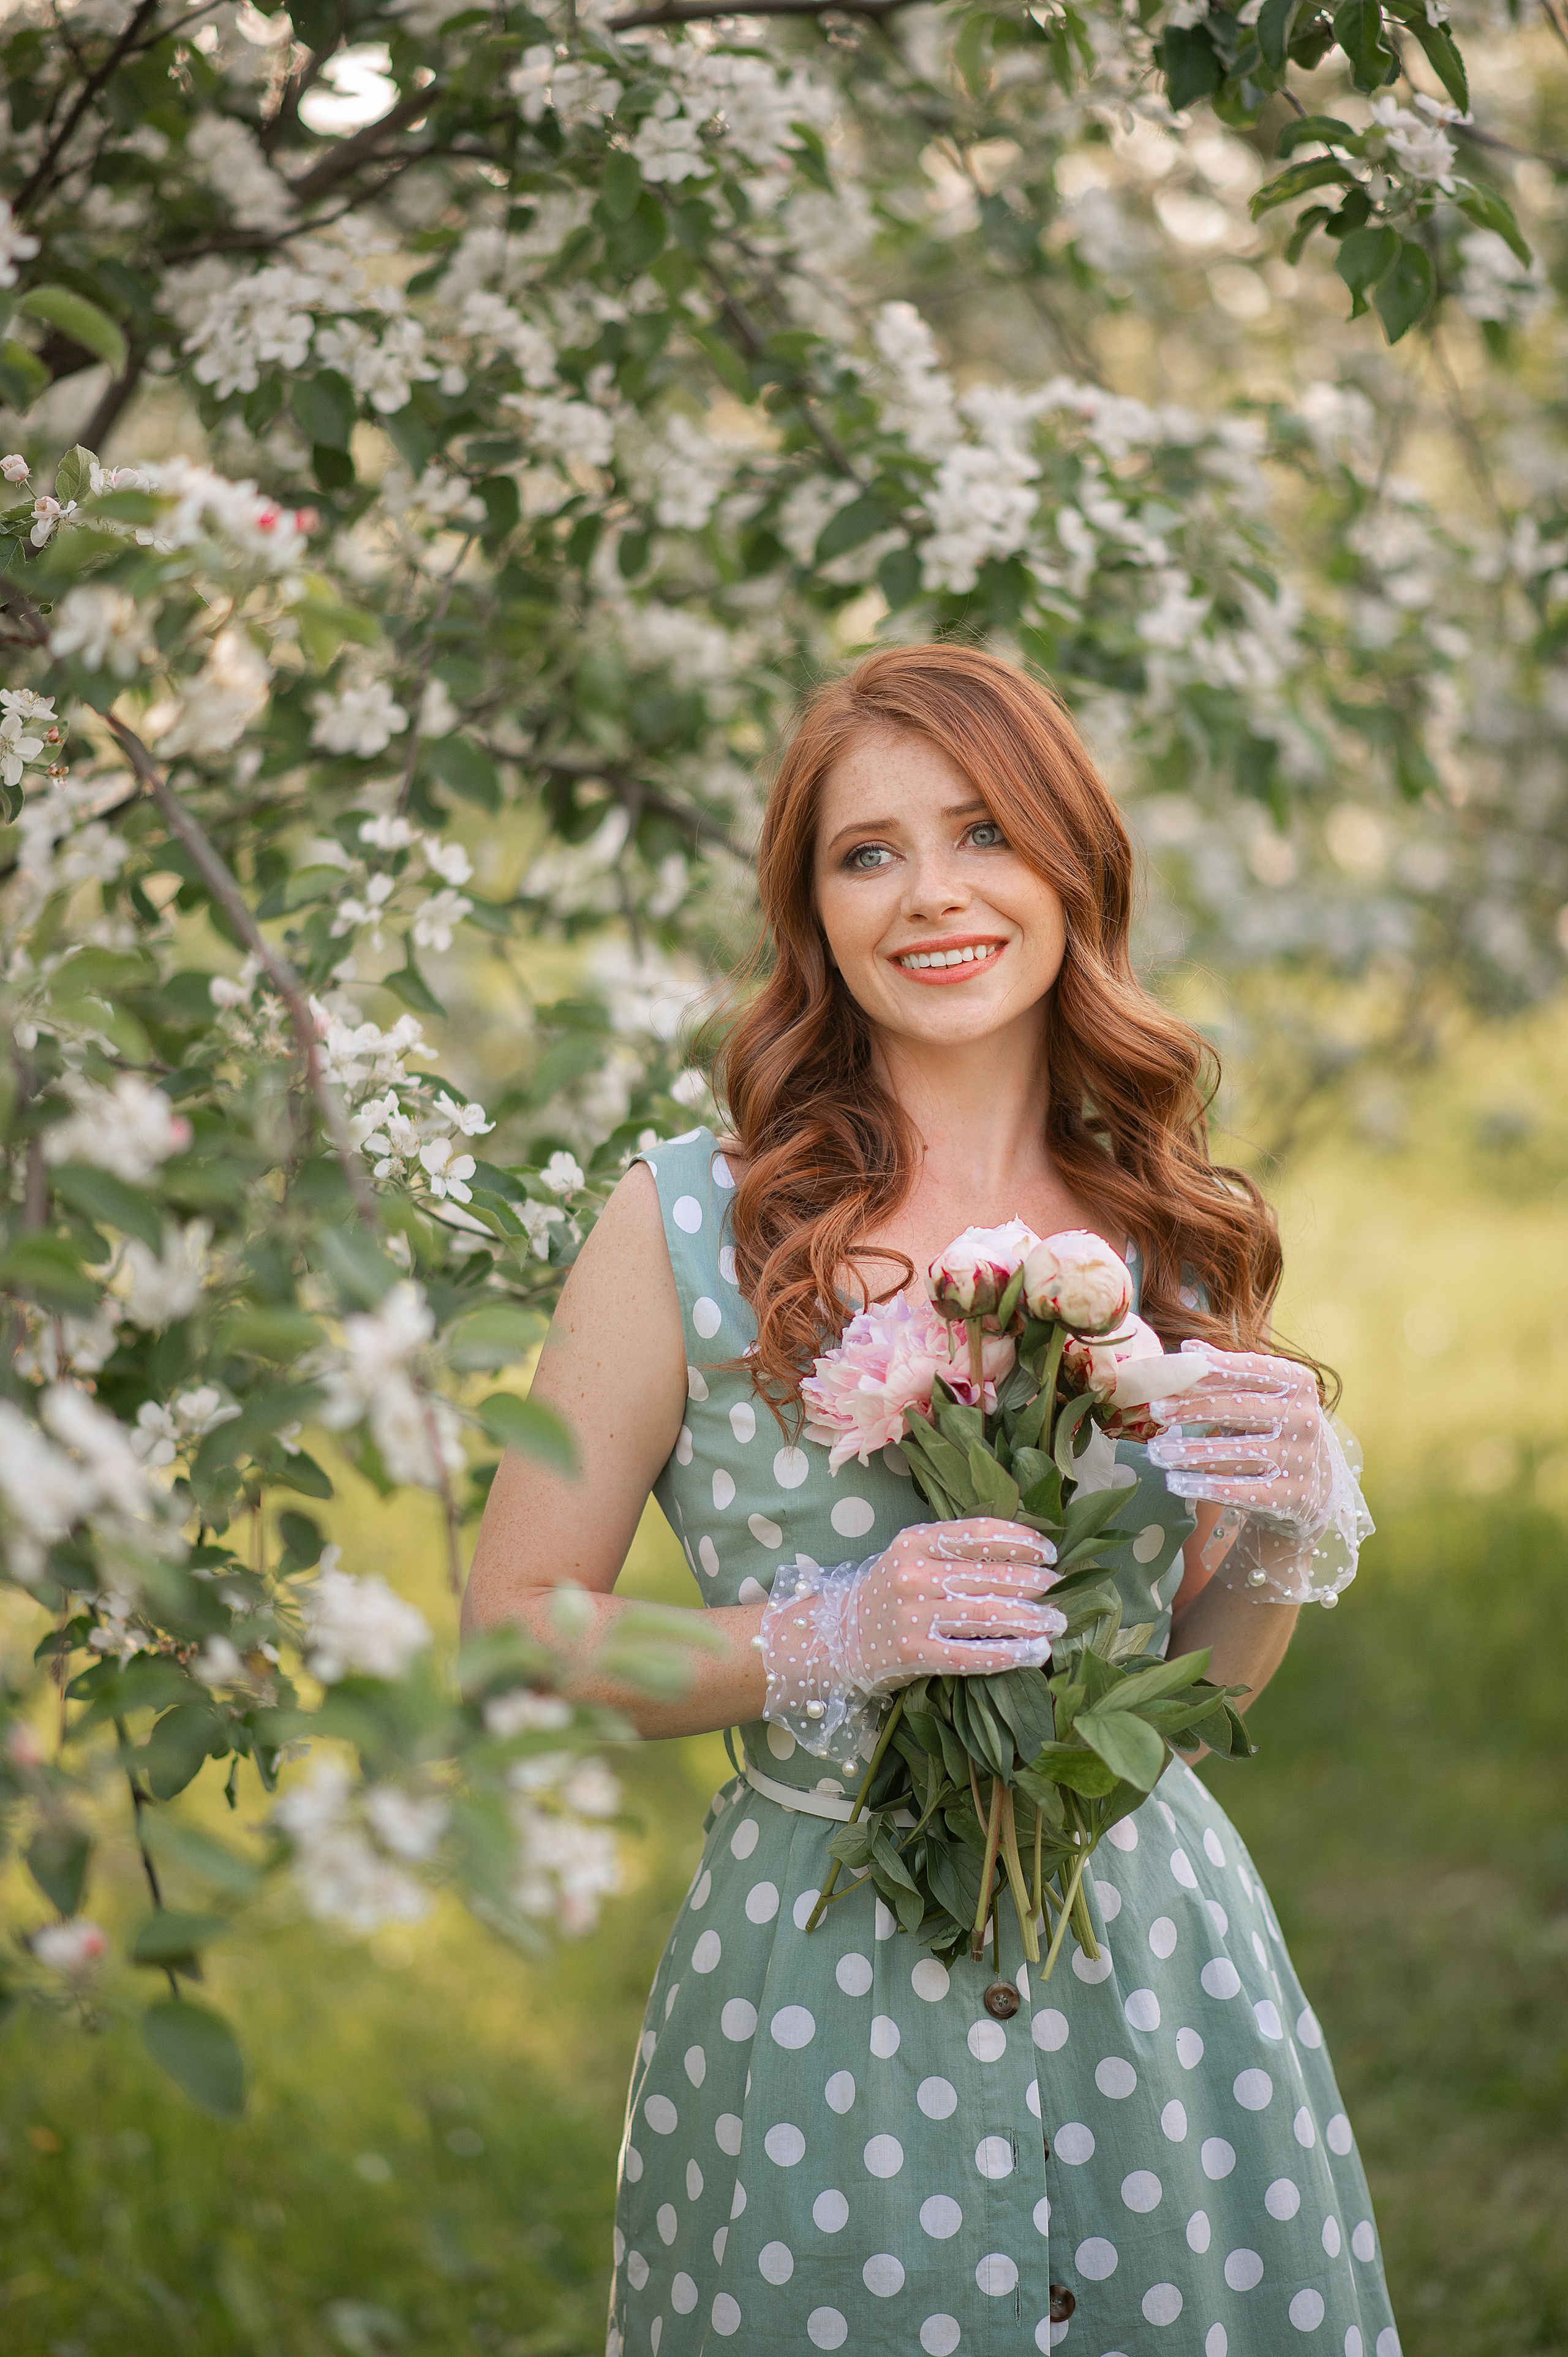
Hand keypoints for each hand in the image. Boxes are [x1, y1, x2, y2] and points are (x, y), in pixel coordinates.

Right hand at [838, 1518, 1064, 1693]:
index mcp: (914, 1541)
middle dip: (1035, 1582)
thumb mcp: (911, 1556)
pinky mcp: (915, 1654)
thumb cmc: (888, 1592)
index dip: (1022, 1541)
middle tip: (1061, 1589)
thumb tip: (1022, 1551)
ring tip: (1057, 1622)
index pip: (979, 1533)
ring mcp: (913, 1616)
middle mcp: (913, 1575)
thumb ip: (954, 1549)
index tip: (1050, 1551)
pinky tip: (1035, 1653)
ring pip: (988, 1614)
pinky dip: (1010, 1654)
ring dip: (1032, 1619)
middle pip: (990, 1575)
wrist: (837, 1637)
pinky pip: (973, 1654)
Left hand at [1147, 1349, 1332, 1540]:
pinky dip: (1206, 1487)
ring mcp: (1299, 1459)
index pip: (1252, 1369)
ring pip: (1237, 1453)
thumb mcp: (1259, 1393)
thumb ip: (1226, 1372)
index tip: (1176, 1367)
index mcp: (1298, 1383)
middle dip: (1193, 1408)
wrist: (1316, 1480)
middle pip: (1241, 1409)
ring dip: (1191, 1452)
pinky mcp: (1289, 1496)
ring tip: (1156, 1452)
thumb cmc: (1273, 1424)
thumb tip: (1187, 1349)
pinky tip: (1176, 1483)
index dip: (1214, 1367)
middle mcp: (1303, 1418)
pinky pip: (1242, 1491)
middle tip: (1155, 1410)